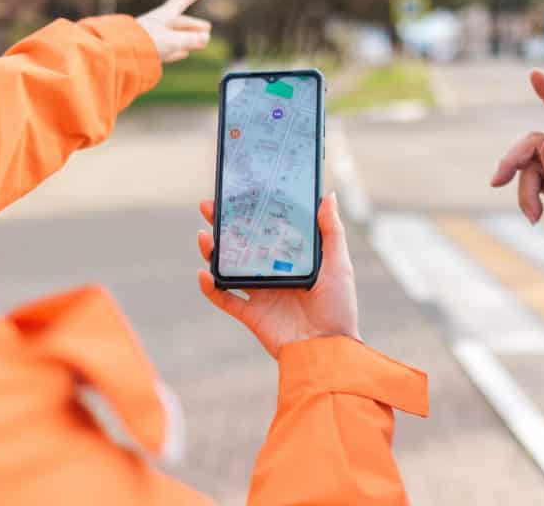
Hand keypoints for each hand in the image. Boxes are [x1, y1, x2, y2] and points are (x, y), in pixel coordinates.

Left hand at [136, 0, 211, 62]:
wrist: (119, 54)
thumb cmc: (145, 43)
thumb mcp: (172, 40)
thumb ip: (190, 39)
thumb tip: (206, 38)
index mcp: (163, 15)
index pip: (181, 0)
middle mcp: (157, 24)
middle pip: (180, 23)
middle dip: (194, 25)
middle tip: (207, 28)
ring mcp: (152, 37)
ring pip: (175, 36)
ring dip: (189, 38)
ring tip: (201, 42)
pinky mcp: (149, 51)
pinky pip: (168, 49)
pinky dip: (179, 50)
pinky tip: (184, 53)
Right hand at [196, 193, 361, 358]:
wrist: (329, 350)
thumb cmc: (339, 308)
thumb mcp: (339, 265)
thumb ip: (331, 232)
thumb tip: (328, 196)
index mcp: (292, 259)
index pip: (267, 229)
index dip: (251, 212)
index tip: (239, 192)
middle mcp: (273, 273)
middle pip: (242, 244)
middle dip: (223, 225)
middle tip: (209, 206)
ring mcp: (260, 294)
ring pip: (228, 268)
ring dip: (213, 252)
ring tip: (205, 237)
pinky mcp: (251, 314)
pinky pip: (224, 298)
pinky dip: (210, 288)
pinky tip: (204, 274)